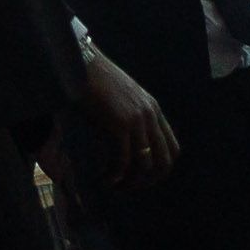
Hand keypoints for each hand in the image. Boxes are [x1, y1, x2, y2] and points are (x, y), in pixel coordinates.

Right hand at [77, 48, 180, 187]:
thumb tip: (125, 147)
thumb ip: (130, 118)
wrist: (78, 62)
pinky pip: (122, 161)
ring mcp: (136, 120)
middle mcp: (150, 115)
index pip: (172, 149)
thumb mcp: (121, 98)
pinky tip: (103, 178)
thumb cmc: (92, 80)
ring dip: (128, 182)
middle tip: (127, 187)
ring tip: (112, 185)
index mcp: (153, 109)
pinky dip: (114, 175)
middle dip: (147, 181)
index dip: (159, 170)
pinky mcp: (119, 124)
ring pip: (143, 165)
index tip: (139, 177)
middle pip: (163, 162)